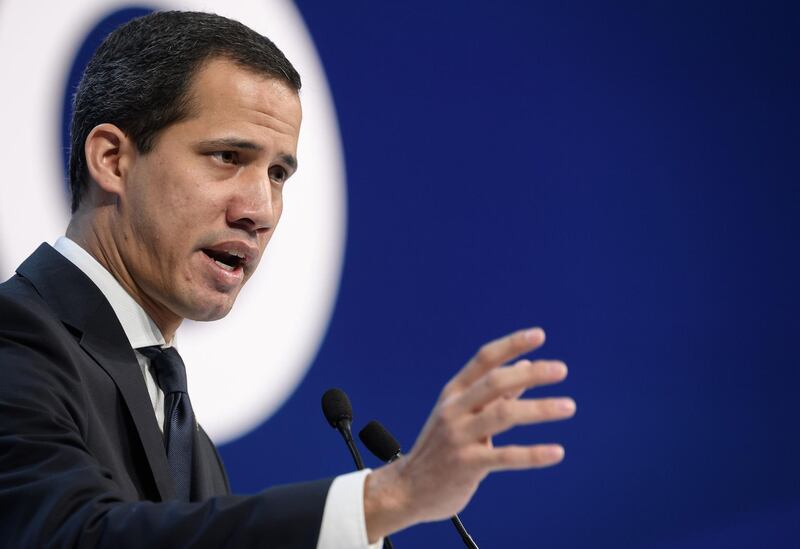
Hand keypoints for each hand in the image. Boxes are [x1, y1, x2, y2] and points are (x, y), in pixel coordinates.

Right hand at [363, 327, 574, 540]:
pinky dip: (534, 454)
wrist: (408, 490)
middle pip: (495, 382)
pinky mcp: (467, 466)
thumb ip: (495, 393)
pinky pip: (505, 457)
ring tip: (568, 406)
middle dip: (531, 373)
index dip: (511, 345)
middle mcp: (454, 410)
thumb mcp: (462, 414)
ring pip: (503, 415)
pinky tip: (558, 452)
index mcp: (454, 393)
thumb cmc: (442, 448)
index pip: (484, 360)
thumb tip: (525, 365)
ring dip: (539, 409)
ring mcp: (459, 437)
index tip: (539, 335)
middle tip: (561, 370)